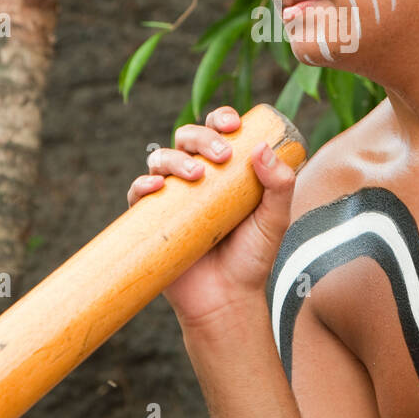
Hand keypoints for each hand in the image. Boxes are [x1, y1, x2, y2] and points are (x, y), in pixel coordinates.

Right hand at [126, 105, 297, 329]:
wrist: (226, 299)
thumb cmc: (252, 258)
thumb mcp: (275, 220)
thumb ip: (280, 186)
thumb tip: (262, 148)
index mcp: (226, 170)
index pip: (218, 131)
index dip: (221, 118)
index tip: (232, 123)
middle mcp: (197, 177)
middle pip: (188, 137)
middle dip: (203, 137)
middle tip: (222, 155)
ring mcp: (172, 196)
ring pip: (162, 158)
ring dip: (175, 157)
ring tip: (196, 175)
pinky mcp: (151, 218)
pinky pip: (138, 193)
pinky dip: (143, 183)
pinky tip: (156, 185)